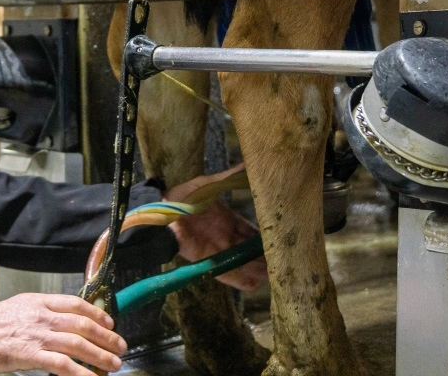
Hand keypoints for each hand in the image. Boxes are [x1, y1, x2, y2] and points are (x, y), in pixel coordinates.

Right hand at [0, 293, 126, 375]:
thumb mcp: (18, 308)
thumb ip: (40, 313)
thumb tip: (61, 323)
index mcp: (38, 301)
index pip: (76, 303)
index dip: (97, 313)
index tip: (110, 322)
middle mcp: (42, 315)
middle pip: (82, 324)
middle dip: (106, 336)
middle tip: (120, 346)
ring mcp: (38, 335)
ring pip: (78, 344)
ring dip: (100, 355)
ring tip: (114, 364)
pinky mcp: (31, 354)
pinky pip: (63, 366)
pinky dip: (81, 374)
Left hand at [163, 165, 268, 291]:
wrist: (161, 211)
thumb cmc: (183, 196)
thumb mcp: (208, 184)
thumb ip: (229, 177)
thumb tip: (248, 163)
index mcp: (227, 220)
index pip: (251, 231)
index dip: (264, 238)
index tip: (280, 241)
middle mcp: (225, 236)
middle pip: (250, 250)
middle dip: (266, 257)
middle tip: (286, 262)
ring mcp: (218, 249)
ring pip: (243, 262)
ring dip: (259, 270)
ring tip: (277, 276)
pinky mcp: (208, 260)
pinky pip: (228, 272)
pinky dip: (241, 279)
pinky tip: (256, 285)